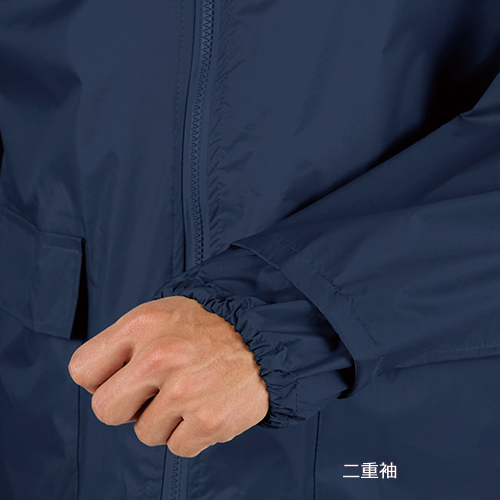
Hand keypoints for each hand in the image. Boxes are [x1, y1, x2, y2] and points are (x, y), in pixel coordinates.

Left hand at [68, 296, 268, 456]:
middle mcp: (160, 356)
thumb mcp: (161, 314)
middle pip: (105, 410)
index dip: (102, 379)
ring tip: (191, 392)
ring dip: (165, 420)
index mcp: (141, 325)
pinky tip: (206, 405)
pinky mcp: (209, 421)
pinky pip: (177, 447)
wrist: (264, 337)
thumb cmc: (205, 329)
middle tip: (155, 390)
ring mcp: (185, 390)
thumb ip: (123, 342)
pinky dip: (191, 433)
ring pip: (144, 433)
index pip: (82, 371)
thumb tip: (95, 383)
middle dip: (128, 406)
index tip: (124, 376)